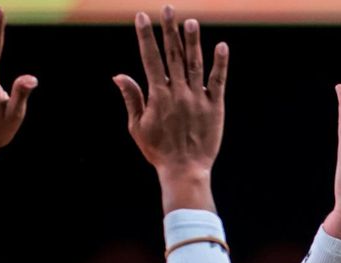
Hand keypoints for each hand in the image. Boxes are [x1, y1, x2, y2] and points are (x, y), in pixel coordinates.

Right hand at [114, 7, 228, 211]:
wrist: (185, 170)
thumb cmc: (158, 151)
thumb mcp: (137, 127)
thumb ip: (132, 98)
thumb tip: (119, 75)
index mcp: (158, 96)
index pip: (150, 59)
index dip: (146, 36)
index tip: (141, 16)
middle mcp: (178, 93)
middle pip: (173, 55)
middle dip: (169, 30)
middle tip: (168, 8)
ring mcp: (198, 99)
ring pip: (195, 64)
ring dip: (193, 41)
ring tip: (190, 21)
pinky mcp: (215, 107)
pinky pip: (218, 81)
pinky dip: (220, 64)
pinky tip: (221, 46)